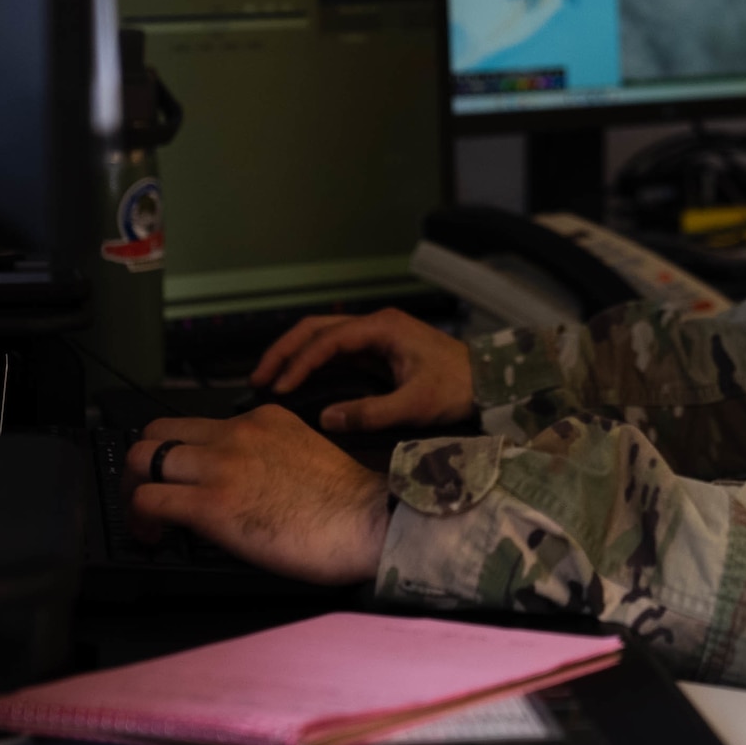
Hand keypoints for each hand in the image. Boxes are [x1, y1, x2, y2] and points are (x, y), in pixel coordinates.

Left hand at [126, 407, 388, 583]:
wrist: (367, 521)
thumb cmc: (349, 502)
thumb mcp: (304, 454)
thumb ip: (266, 456)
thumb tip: (238, 485)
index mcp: (263, 419)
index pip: (199, 423)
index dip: (181, 453)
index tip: (183, 479)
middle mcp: (236, 433)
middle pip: (158, 431)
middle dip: (145, 463)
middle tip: (149, 493)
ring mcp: (221, 466)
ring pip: (142, 459)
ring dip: (134, 490)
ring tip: (144, 519)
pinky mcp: (211, 504)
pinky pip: (149, 500)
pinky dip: (139, 520)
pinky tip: (151, 538)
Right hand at [250, 308, 475, 431]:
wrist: (488, 382)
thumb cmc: (457, 388)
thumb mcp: (415, 405)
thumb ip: (370, 413)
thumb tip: (325, 419)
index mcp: (383, 328)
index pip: (328, 340)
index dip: (299, 363)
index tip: (278, 388)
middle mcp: (375, 325)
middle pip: (317, 329)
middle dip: (285, 351)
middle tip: (257, 379)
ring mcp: (376, 335)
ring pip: (323, 337)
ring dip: (295, 355)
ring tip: (268, 380)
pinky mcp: (378, 350)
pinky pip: (336, 351)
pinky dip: (312, 363)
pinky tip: (296, 381)